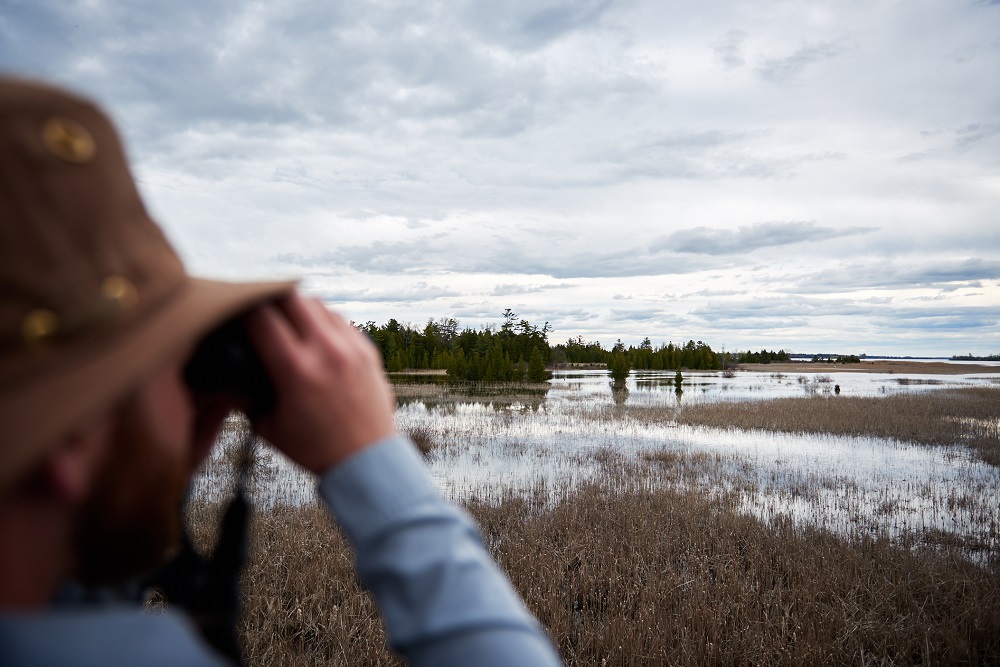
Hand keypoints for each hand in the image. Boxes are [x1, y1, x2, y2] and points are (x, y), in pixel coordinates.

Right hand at [244, 292, 396, 473]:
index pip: (262, 317)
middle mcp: (326, 352)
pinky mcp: (368, 351)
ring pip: (318, 304)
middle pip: (291, 297)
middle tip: (260, 310)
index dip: (242, 309)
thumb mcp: (268, 426)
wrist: (366, 461)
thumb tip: (228, 373)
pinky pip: (341, 320)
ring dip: (298, 307)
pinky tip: (314, 335)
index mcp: (296, 371)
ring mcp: (351, 348)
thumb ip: (246, 395)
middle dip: (271, 298)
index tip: (234, 312)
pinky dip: (323, 321)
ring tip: (287, 322)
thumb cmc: (316, 448)